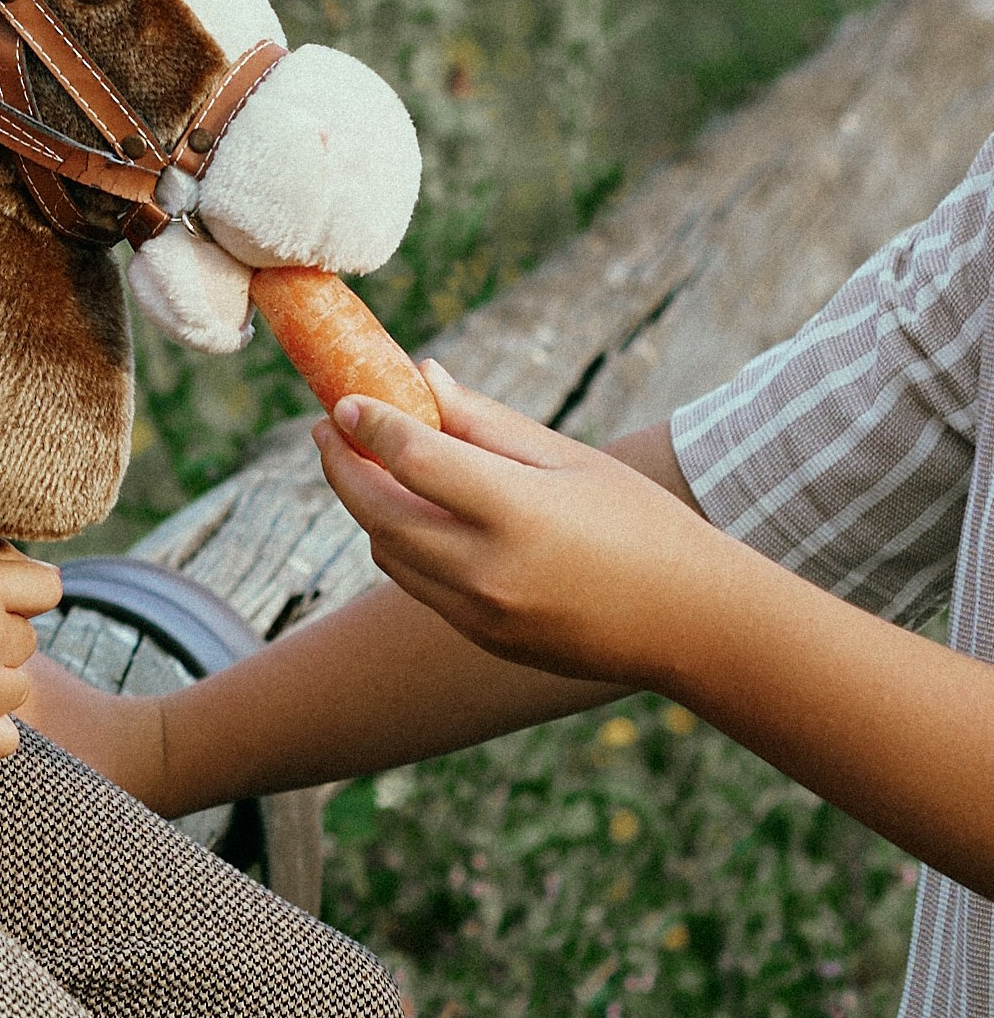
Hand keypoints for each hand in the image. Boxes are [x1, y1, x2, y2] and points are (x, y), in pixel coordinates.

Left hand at [316, 365, 721, 685]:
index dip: (370, 424)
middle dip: (342, 467)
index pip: (414, 458)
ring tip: (365, 463)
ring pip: (388, 551)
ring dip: (365, 506)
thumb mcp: (571, 460)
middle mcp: (489, 569)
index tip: (345, 400)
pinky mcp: (482, 639)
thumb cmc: (641, 524)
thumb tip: (423, 379)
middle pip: (379, 511)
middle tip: (327, 429)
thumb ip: (489, 423)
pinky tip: (408, 511)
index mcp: (518, 512)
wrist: (690, 623)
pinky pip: (416, 584)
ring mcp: (481, 613)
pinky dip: (398, 543)